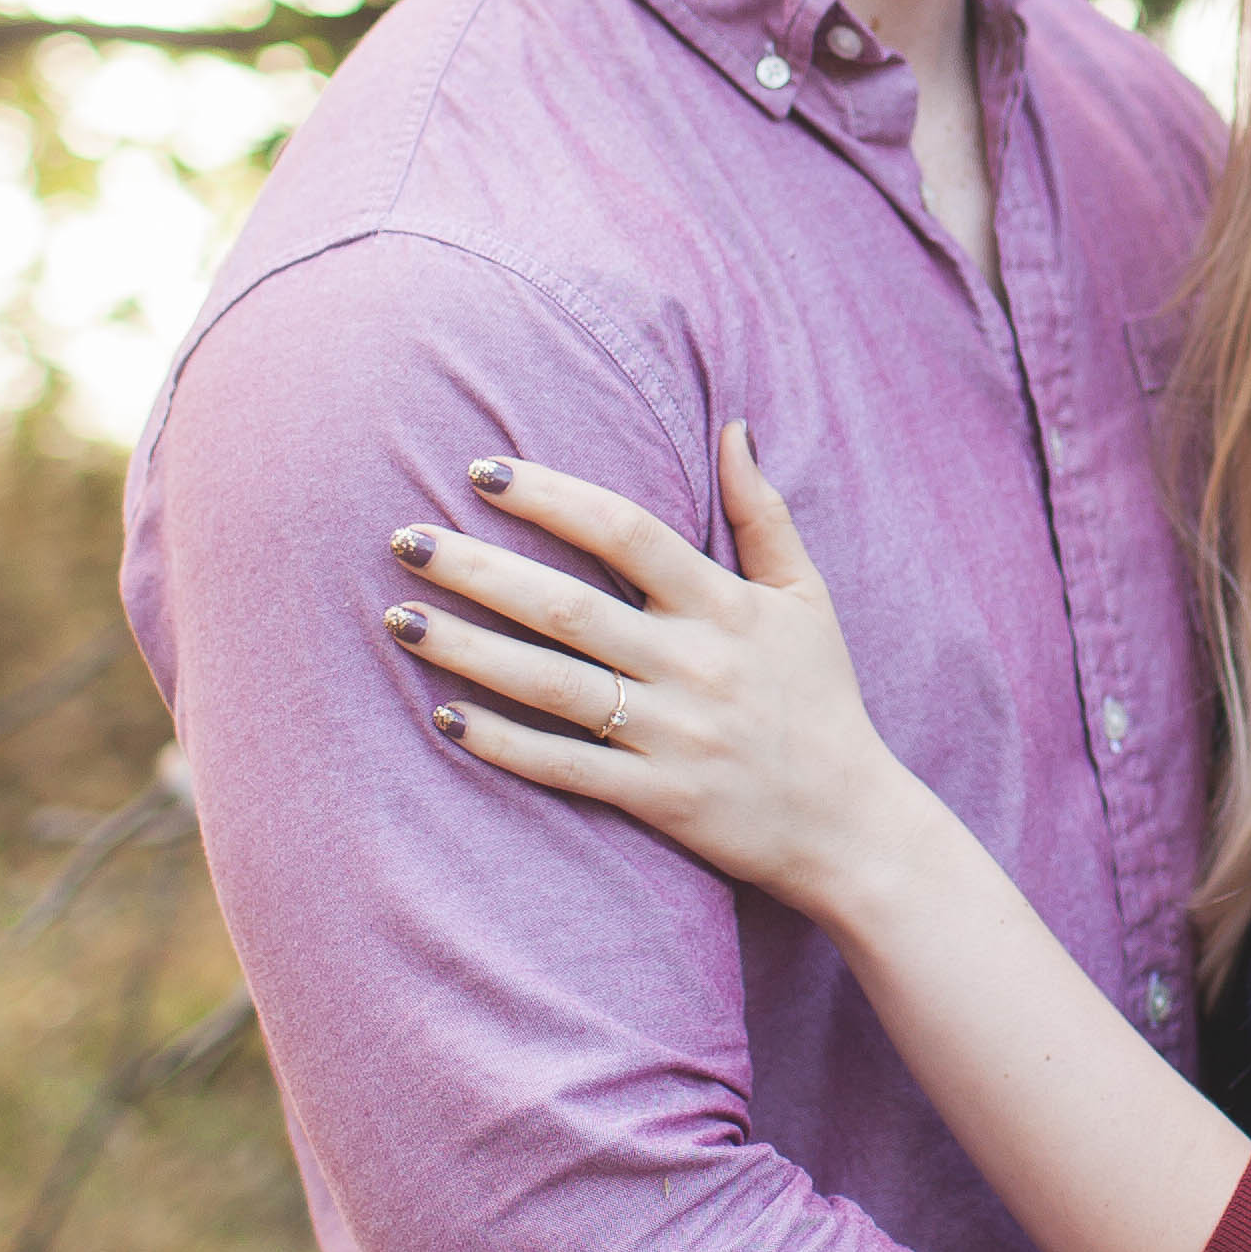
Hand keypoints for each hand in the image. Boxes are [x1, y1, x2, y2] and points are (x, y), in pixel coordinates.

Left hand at [385, 428, 936, 925]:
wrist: (851, 826)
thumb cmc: (821, 700)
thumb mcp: (807, 598)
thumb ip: (764, 512)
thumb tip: (733, 426)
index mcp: (726, 606)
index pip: (628, 532)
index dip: (552, 496)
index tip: (483, 470)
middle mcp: (693, 665)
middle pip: (568, 606)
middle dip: (479, 569)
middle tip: (404, 538)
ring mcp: (672, 735)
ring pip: (551, 685)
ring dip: (469, 649)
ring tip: (399, 619)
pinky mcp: (657, 800)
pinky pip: (565, 767)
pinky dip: (503, 743)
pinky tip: (443, 717)